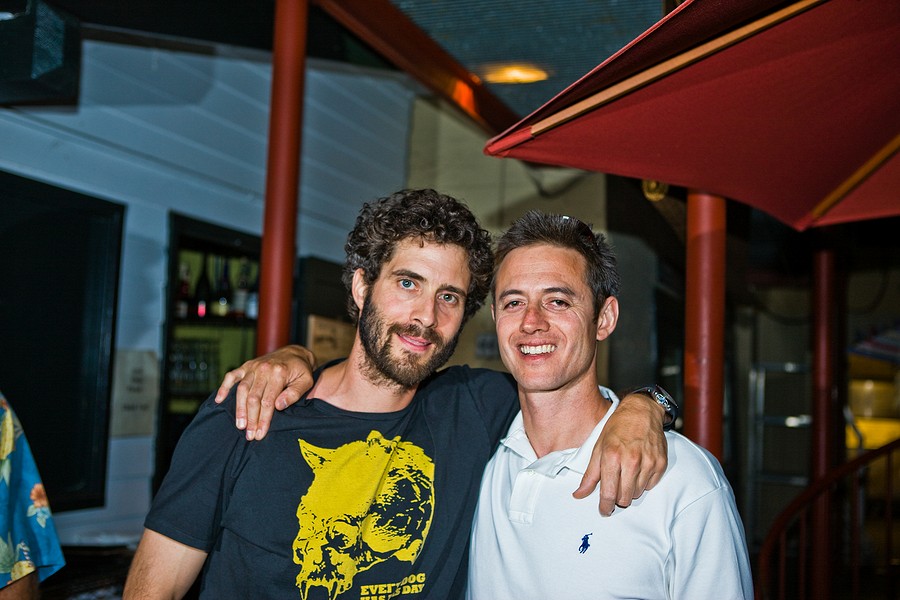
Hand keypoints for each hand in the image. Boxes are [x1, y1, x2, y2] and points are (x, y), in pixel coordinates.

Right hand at [213, 345, 315, 439]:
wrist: (294, 353)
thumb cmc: (301, 371)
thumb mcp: (305, 382)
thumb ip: (294, 394)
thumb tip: (278, 406)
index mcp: (279, 373)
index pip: (268, 401)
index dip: (263, 419)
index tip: (260, 434)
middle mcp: (264, 369)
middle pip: (253, 398)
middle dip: (251, 418)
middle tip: (250, 435)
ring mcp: (253, 367)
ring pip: (242, 389)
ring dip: (239, 409)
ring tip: (240, 425)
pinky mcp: (246, 366)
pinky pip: (231, 376)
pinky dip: (224, 387)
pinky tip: (219, 400)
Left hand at [573, 392, 667, 515]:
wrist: (642, 411)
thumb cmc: (618, 428)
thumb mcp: (598, 448)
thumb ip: (590, 474)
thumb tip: (579, 494)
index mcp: (612, 456)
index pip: (608, 493)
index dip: (605, 506)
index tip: (604, 510)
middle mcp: (631, 461)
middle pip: (624, 498)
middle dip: (617, 498)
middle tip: (615, 487)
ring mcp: (648, 462)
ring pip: (637, 493)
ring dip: (630, 489)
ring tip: (626, 472)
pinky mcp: (661, 464)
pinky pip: (650, 486)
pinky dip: (643, 482)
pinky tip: (638, 469)